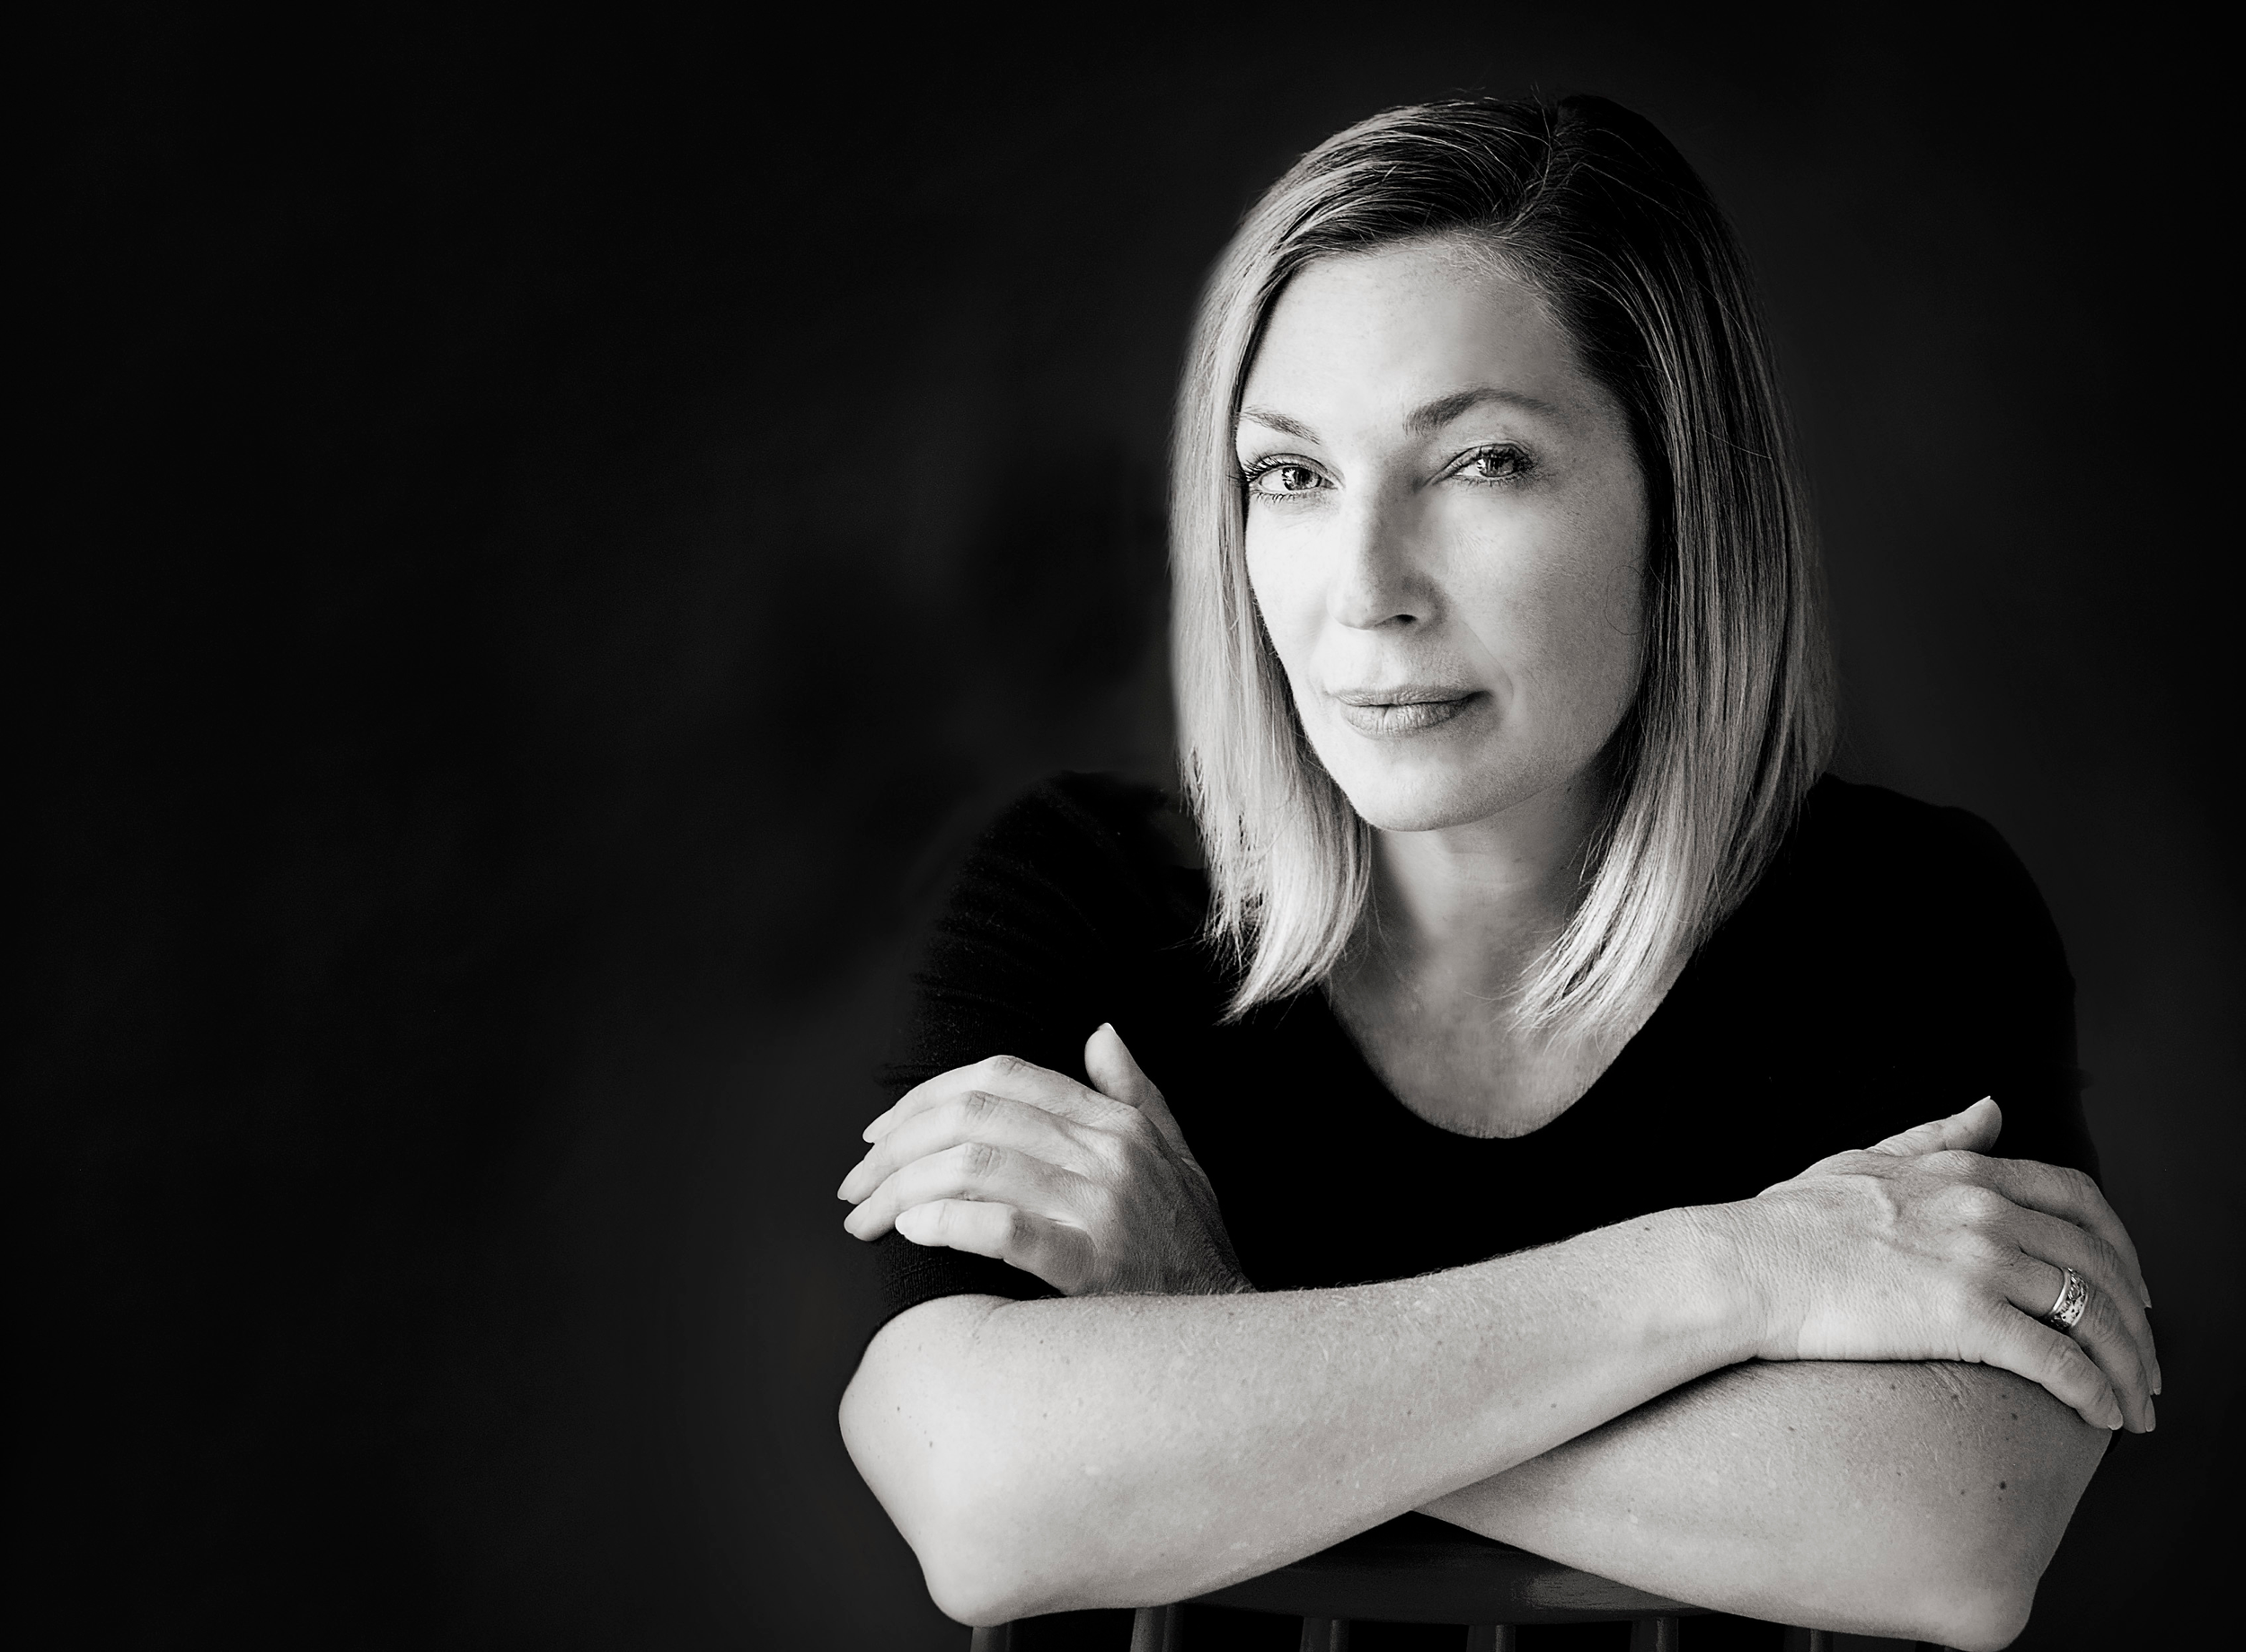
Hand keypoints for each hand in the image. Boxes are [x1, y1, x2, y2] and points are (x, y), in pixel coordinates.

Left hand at [838, 1026, 1251, 1296]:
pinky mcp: (1091, 1267)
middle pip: (973, 1117)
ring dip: (901, 1189)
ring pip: (973, 1167)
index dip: (926, 1096)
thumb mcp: (1180, 1160)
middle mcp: (1108, 1153)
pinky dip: (946, 1220)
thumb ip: (1137, 1095)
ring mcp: (1101, 1208)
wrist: (1231, 1339)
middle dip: (896, 1146)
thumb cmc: (1193, 1253)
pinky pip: (1002, 1228)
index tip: (879, 1133)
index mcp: (1117, 1123)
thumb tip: (1100, 1033)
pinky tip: (911, 1230)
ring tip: (867, 1219)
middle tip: (854, 1185)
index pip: (1002, 1077)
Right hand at [1735, 1098, 2158, 1431]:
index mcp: (1965, 1173)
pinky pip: (2058, 1359)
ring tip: (2136, 1405)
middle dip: (2137, 1319)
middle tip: (2145, 1361)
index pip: (2079, 1200)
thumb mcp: (1867, 1158)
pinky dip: (2096, 1391)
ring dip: (2129, 1366)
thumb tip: (1991, 1107)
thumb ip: (1936, 1137)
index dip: (2120, 1245)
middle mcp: (1985, 1210)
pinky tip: (2105, 1418)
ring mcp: (1977, 1261)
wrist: (1744, 1265)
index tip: (2132, 1286)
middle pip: (2101, 1261)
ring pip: (2091, 1313)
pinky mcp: (1963, 1317)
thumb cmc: (1788, 1221)